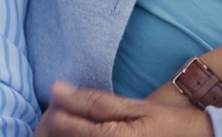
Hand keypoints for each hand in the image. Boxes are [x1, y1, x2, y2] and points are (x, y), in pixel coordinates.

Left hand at [34, 82, 210, 136]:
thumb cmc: (167, 123)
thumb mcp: (134, 107)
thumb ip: (94, 101)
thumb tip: (56, 89)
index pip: (61, 125)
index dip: (55, 109)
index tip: (62, 98)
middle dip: (54, 125)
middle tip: (63, 111)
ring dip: (64, 132)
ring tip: (75, 122)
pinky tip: (85, 131)